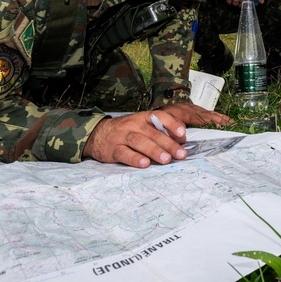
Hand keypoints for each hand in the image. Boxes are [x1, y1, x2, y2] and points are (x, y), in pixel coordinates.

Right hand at [82, 104, 231, 166]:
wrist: (98, 135)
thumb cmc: (127, 132)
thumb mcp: (142, 126)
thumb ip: (159, 131)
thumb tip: (182, 141)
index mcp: (143, 117)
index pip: (159, 117)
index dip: (172, 124)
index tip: (183, 134)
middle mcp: (133, 125)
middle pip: (152, 133)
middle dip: (168, 143)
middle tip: (181, 154)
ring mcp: (122, 136)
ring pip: (139, 141)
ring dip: (154, 150)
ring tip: (166, 160)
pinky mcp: (113, 149)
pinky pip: (124, 153)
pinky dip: (135, 158)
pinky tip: (144, 164)